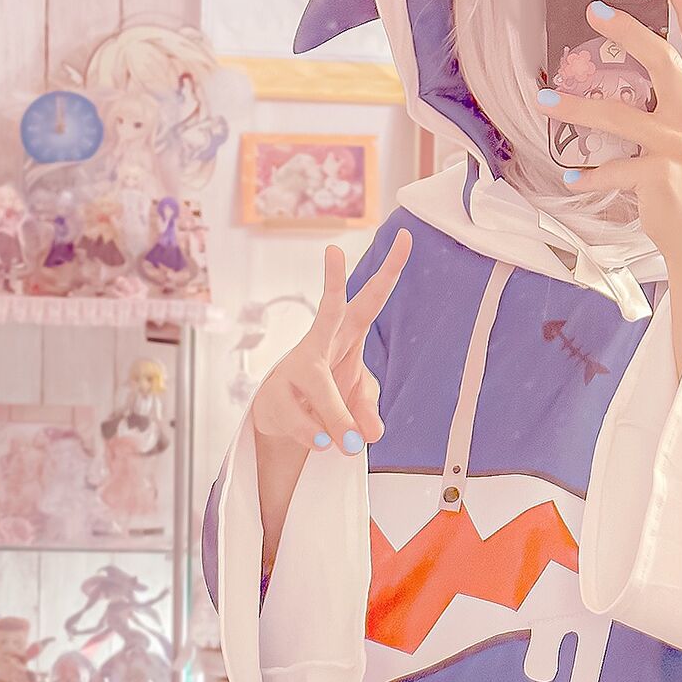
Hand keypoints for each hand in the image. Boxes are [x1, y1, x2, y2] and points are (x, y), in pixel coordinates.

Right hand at [251, 229, 411, 454]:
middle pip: (328, 311)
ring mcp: (293, 368)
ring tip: (346, 445)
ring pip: (320, 387)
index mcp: (347, 335)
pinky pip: (305, 424)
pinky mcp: (275, 396)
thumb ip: (368, 412)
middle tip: (334, 250)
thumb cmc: (328, 397)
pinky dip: (318, 439)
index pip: (371, 299)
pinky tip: (318, 441)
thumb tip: (370, 433)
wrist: (281, 421)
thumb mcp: (358, 401)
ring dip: (336, 418)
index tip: (406, 237)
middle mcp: (319, 343)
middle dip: (333, 281)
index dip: (390, 270)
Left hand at [533, 0, 681, 272]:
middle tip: (593, 10)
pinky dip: (587, 174)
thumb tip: (635, 69)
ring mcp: (680, 146)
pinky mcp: (660, 175)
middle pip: (665, 62)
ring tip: (544, 100)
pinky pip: (614, 168)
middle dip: (629, 31)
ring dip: (578, 106)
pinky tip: (569, 175)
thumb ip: (672, 103)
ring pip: (621, 114)